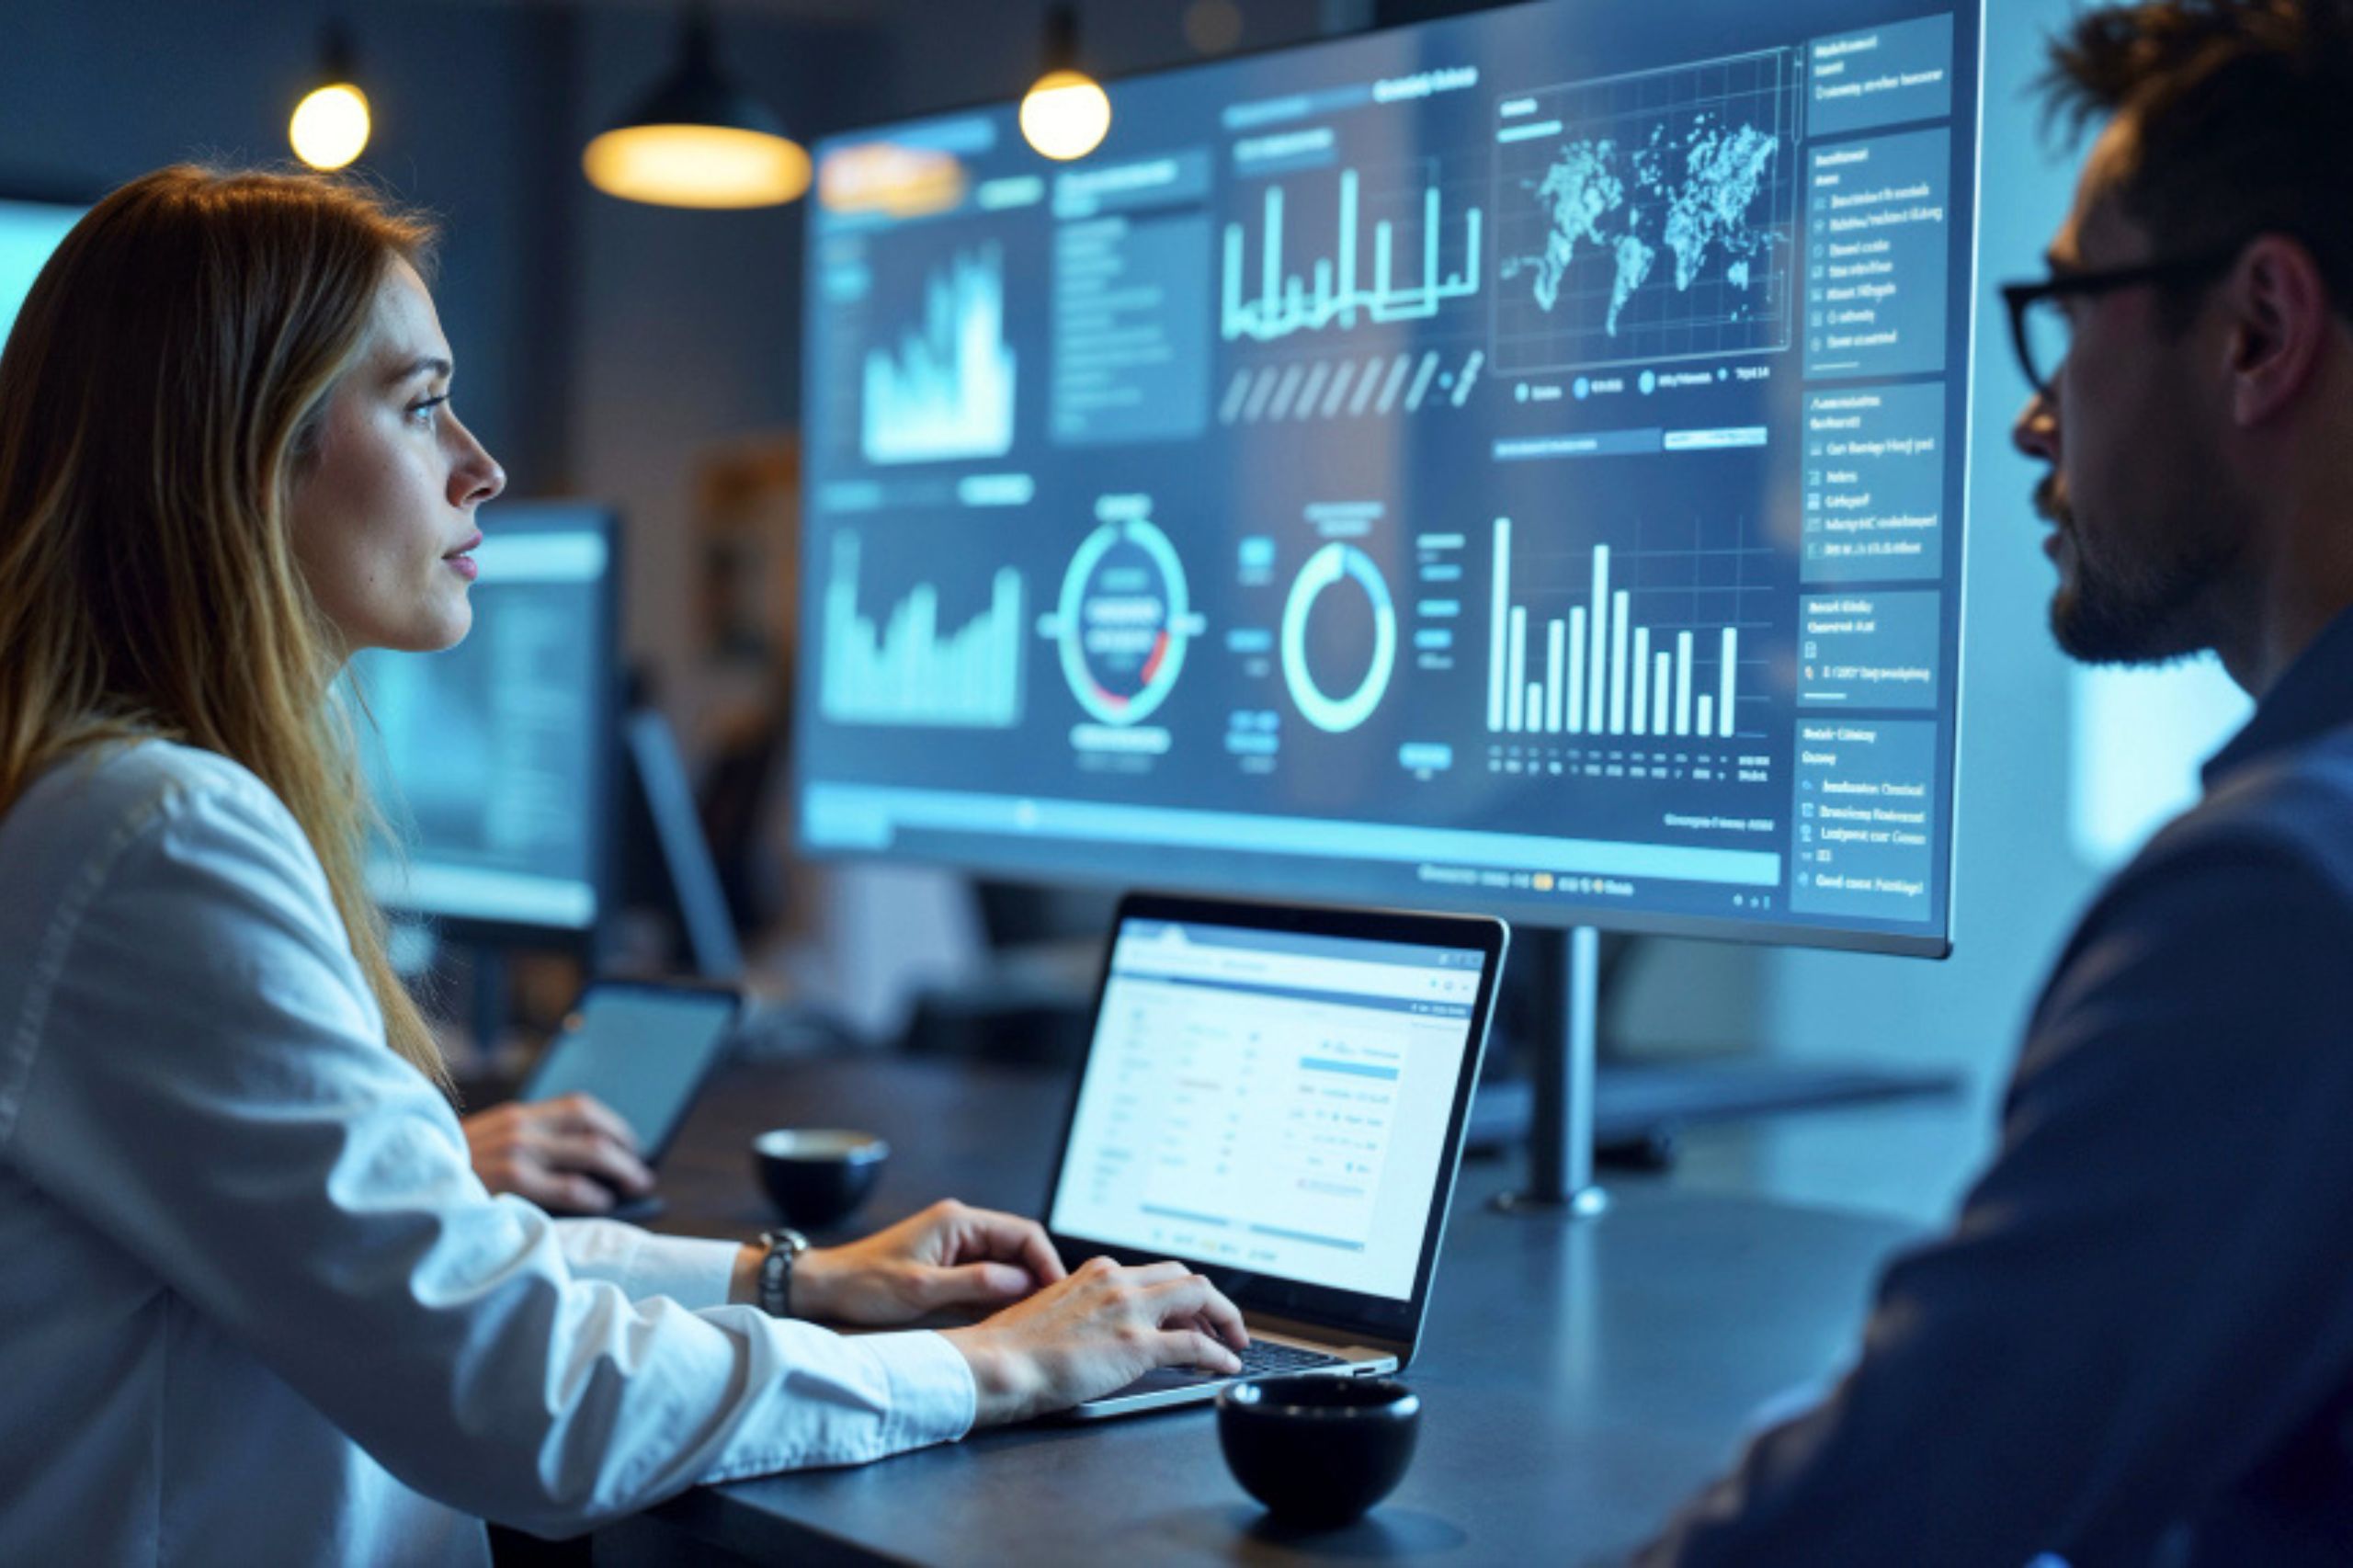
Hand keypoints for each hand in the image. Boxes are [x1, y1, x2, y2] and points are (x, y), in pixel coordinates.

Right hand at [462, 1093, 653, 1213]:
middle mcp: (519, 1127)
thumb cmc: (447, 1180)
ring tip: (636, 1187)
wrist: (399, 1190)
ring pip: (592, 1154)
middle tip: (642, 1173)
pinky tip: (604, 1204)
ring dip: (622, 1170)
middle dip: (626, 1151)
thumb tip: (582, 1167)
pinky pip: (572, 1187)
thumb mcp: (483, 1151)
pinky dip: (595, 1196)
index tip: (631, 1143)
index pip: (579, 1106)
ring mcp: (516, 1152)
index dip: (613, 1125)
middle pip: (594, 1127)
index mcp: (513, 1115)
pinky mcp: (511, 1182)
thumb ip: (522, 1149)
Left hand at [790, 1199, 1067, 1324]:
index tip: (1059, 1292)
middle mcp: (961, 1226)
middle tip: (1053, 1310)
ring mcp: (954, 1244)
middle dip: (1038, 1275)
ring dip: (1020, 1287)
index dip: (1046, 1261)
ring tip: (1035, 1318)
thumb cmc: (864, 1286)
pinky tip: (1006, 1318)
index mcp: (958, 1221)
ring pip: (1005, 1263)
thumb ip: (975, 1284)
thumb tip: (1023, 1283)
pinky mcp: (947, 1263)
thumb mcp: (922, 1289)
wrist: (825, 1288)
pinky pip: (986, 1275)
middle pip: (1018, 1245)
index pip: (1022, 1232)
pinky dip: (1000, 1295)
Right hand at [941, 1256, 1247, 1424]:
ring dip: (1225, 1319)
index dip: (1181, 1293)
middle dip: (1211, 1301)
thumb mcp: (1053, 1311)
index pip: (1154, 1273)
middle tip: (1220, 1326)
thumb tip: (1100, 1328)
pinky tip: (1226, 1366)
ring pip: (1200, 1296)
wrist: (997, 1364)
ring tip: (1233, 1343)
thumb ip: (1084, 1309)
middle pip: (1186, 1276)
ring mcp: (1130, 1310)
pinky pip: (1196, 1345)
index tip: (1191, 1312)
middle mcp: (1117, 1282)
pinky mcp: (1137, 1344)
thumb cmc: (1012, 1349)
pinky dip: (1219, 1354)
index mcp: (1096, 1273)